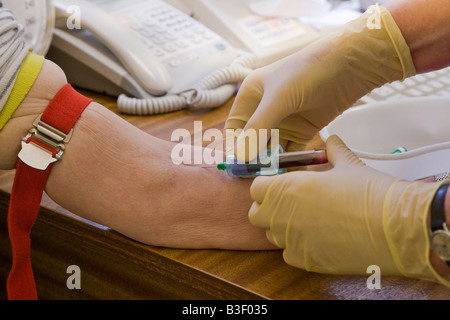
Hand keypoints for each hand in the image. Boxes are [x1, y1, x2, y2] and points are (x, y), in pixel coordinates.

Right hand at [225, 5, 414, 160]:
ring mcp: (284, 121)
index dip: (234, 147)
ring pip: (271, 148)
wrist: (349, 65)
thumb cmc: (308, 71)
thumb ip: (258, 128)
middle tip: (256, 175)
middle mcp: (264, 109)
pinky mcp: (303, 130)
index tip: (237, 166)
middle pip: (252, 141)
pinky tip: (289, 171)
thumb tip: (240, 157)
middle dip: (253, 157)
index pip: (235, 128)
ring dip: (271, 162)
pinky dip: (290, 161)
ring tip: (272, 175)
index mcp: (251, 96)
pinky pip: (292, 150)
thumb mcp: (278, 98)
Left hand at [249, 135, 448, 285]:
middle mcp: (282, 216)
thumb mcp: (347, 163)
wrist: (394, 226)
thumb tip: (331, 141)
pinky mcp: (305, 261)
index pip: (255, 188)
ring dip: (283, 228)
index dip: (267, 186)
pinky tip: (318, 239)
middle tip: (289, 204)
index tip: (279, 186)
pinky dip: (298, 247)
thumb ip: (331, 151)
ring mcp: (292, 241)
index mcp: (286, 188)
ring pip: (273, 235)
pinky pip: (289, 254)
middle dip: (268, 209)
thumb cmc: (369, 192)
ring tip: (308, 221)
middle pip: (257, 214)